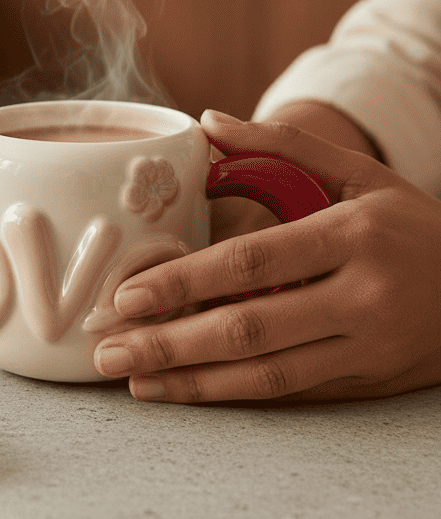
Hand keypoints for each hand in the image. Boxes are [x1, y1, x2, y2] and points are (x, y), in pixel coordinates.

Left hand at [93, 110, 440, 403]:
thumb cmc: (412, 224)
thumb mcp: (360, 174)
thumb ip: (282, 148)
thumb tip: (205, 122)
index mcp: (353, 234)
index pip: (253, 262)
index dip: (186, 282)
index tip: (129, 295)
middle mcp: (362, 296)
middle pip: (249, 328)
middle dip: (170, 342)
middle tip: (107, 349)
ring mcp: (367, 348)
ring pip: (266, 376)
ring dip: (192, 382)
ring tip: (134, 380)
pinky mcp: (368, 383)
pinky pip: (291, 395)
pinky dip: (235, 396)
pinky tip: (189, 392)